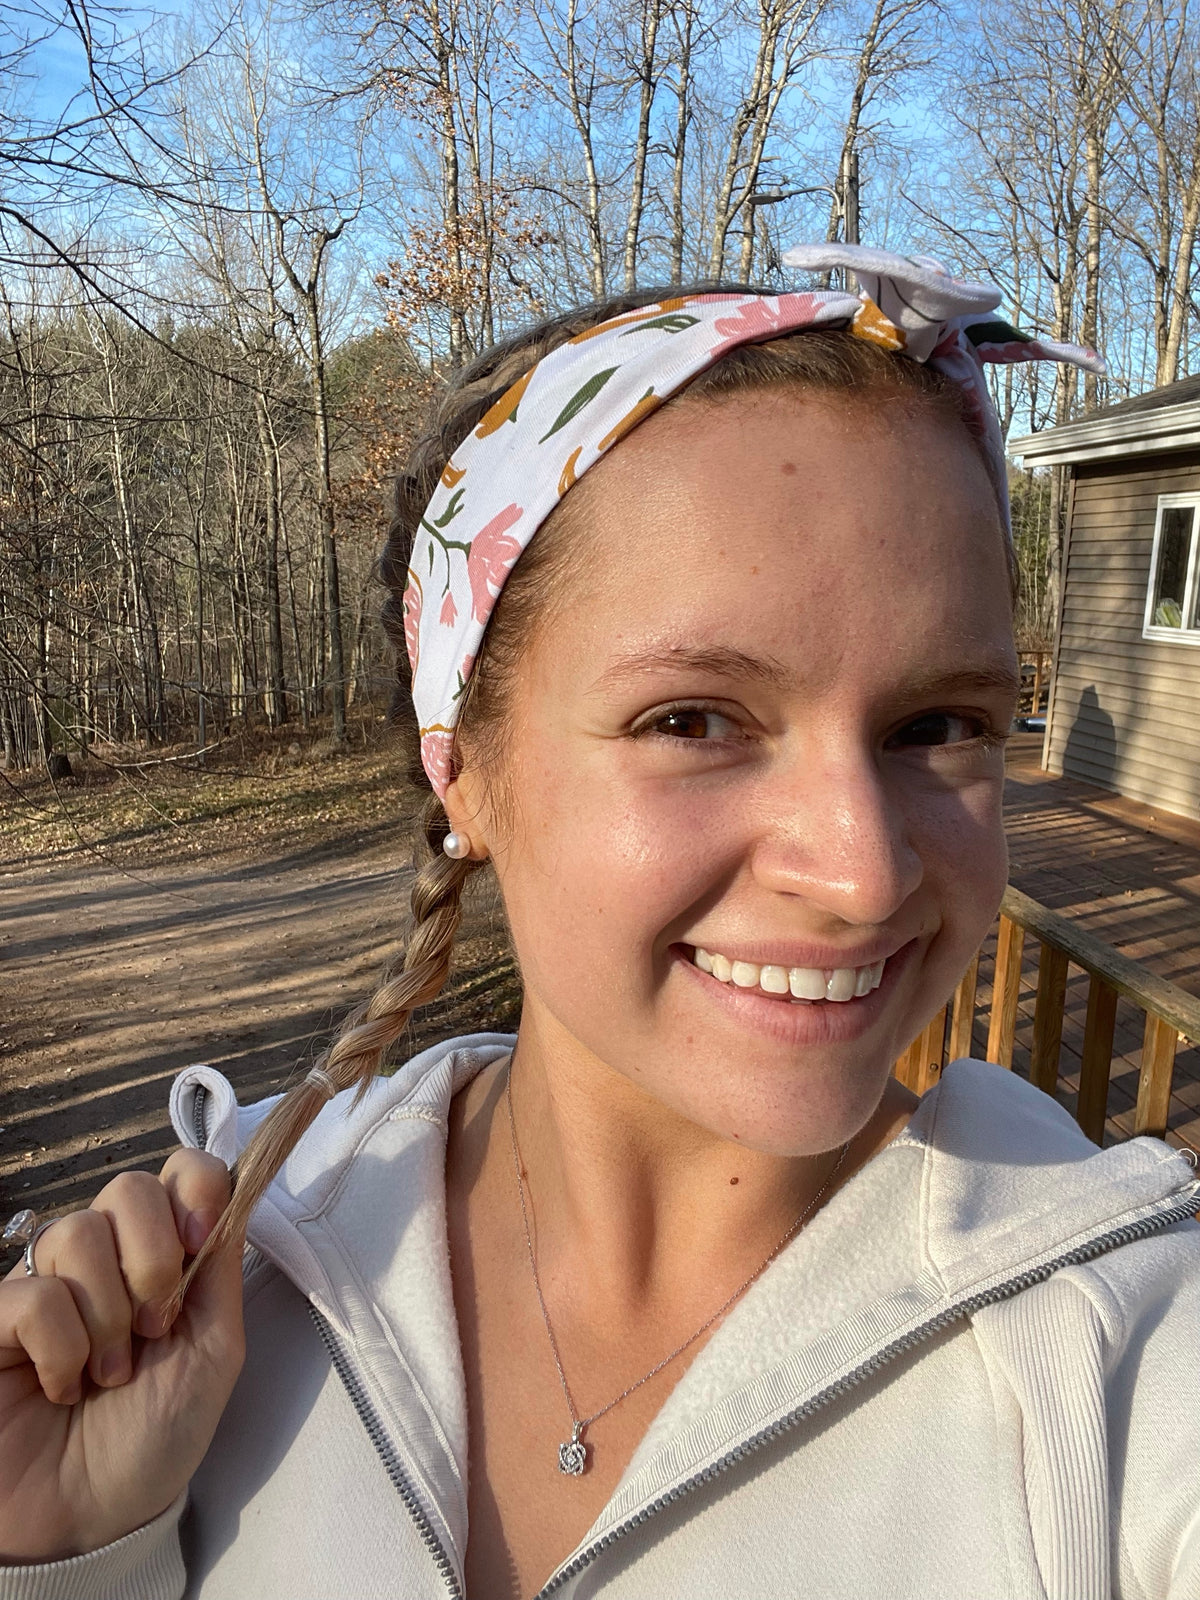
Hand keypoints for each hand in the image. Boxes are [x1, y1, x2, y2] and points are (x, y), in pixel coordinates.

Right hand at [0, 1152, 245, 1561]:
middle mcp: (106, 1256)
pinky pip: (34, 1296)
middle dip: (153, 1260)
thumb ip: (222, 1265)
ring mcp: (47, 1281)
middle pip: (128, 1188)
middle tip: (154, 1328)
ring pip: (76, 1234)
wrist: (92, 1517)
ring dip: (107, 1317)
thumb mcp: (215, 1349)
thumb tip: (234, 1185)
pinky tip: (63, 1386)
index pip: (181, 1170)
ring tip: (109, 1373)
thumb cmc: (157, 1436)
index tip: (200, 1239)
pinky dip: (62, 1349)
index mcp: (165, 1253)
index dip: (194, 1189)